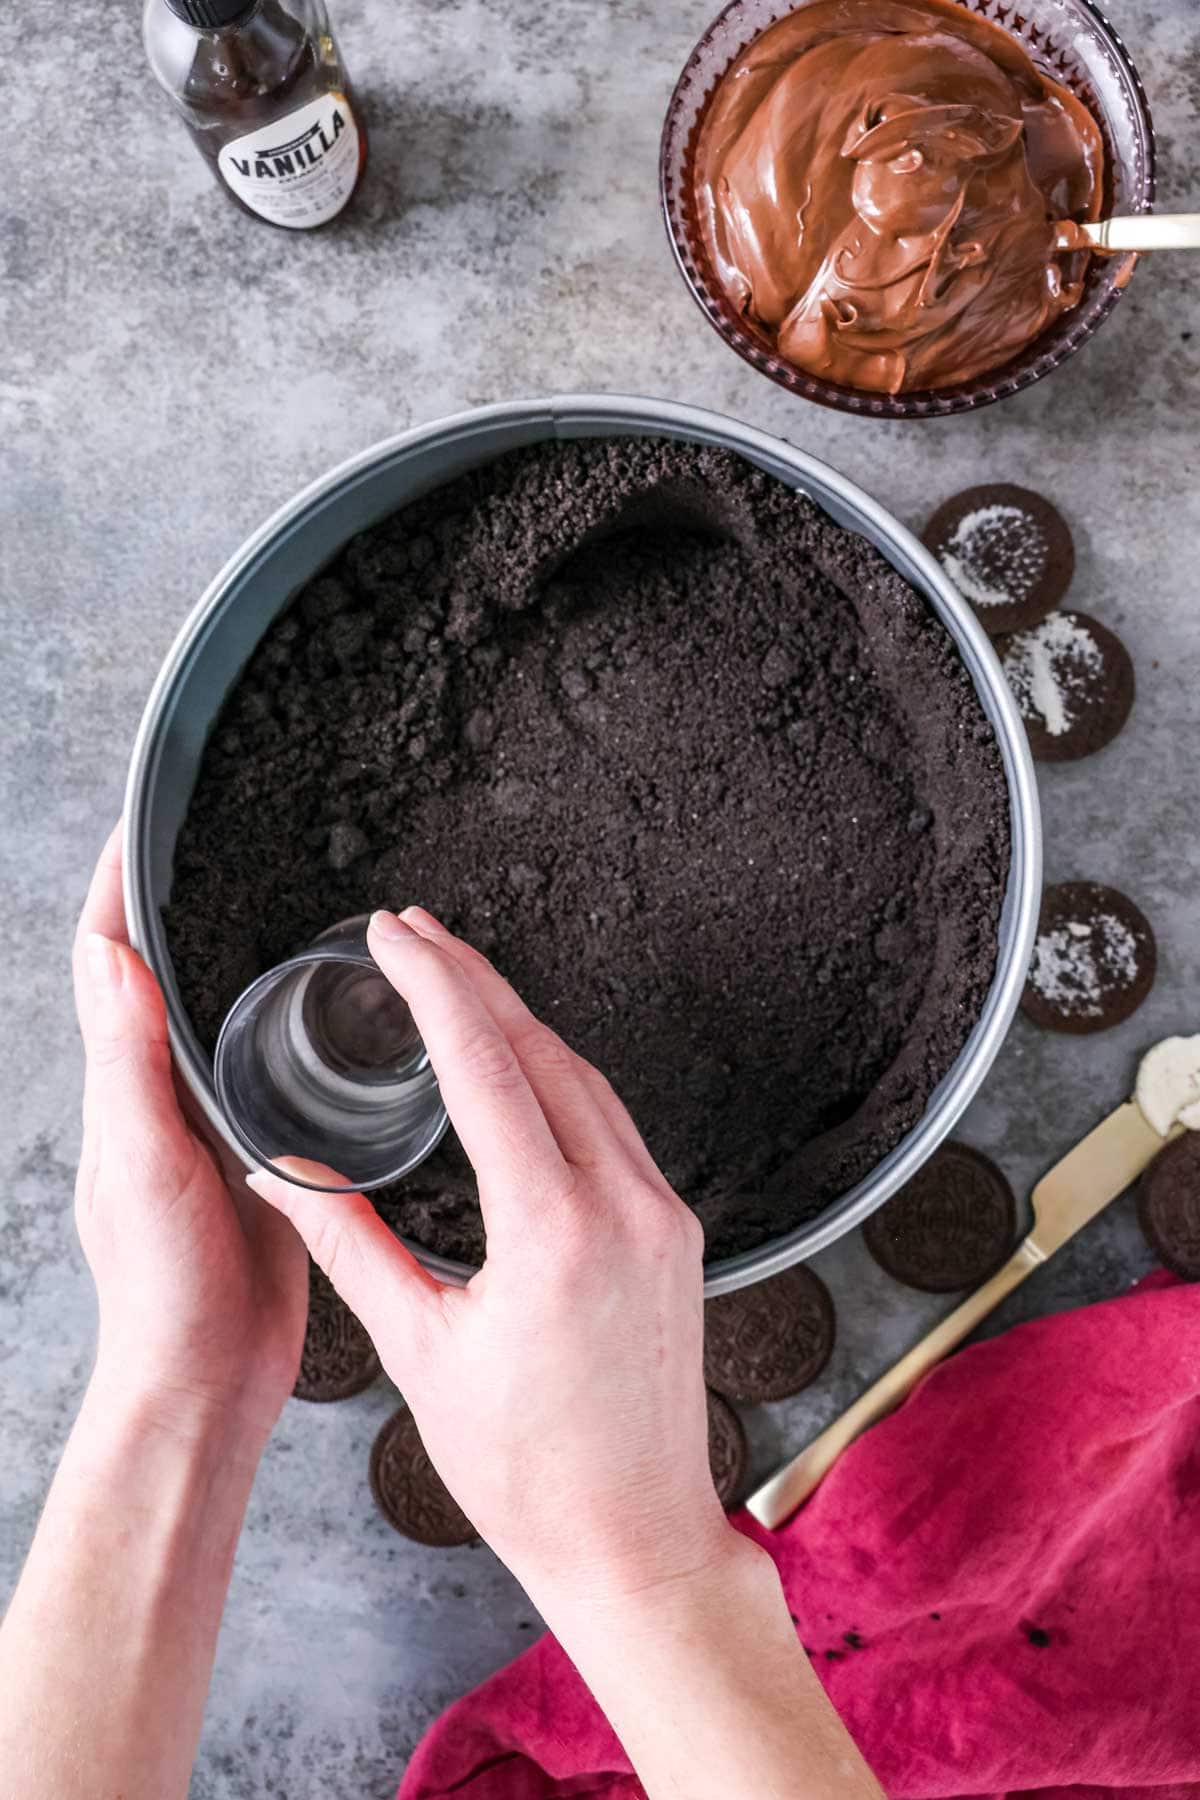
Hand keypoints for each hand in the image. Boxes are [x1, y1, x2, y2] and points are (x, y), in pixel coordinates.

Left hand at [72, 826, 308, 1448]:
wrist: (211, 1376)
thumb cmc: (165, 1285)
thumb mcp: (146, 1161)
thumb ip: (128, 1060)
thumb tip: (111, 952)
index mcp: (123, 1083)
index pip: (108, 959)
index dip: (121, 886)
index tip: (146, 820)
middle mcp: (161, 1090)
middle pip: (159, 971)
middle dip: (176, 899)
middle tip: (215, 835)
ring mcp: (211, 1118)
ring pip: (216, 1010)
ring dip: (229, 951)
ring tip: (271, 894)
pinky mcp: (263, 1148)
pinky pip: (267, 1064)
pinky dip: (281, 1018)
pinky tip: (323, 1006)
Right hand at [249, 906, 733, 1614]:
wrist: (633, 1536)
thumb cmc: (527, 1469)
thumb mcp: (419, 1352)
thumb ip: (351, 1245)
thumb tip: (285, 1174)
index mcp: (553, 1229)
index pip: (484, 1064)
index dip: (431, 984)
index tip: (390, 935)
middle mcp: (622, 1204)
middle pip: (540, 1048)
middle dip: (470, 978)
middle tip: (411, 931)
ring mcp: (659, 1213)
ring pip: (584, 1076)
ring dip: (516, 1018)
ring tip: (455, 978)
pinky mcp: (673, 1230)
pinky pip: (612, 1120)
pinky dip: (558, 1073)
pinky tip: (522, 1063)